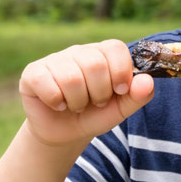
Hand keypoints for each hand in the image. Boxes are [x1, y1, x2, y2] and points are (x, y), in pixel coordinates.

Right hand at [18, 39, 153, 145]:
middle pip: (95, 64)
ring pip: (71, 77)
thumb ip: (138, 95)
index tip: (118, 92)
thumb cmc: (95, 115)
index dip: (120, 72)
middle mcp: (78, 51)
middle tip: (95, 102)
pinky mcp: (33, 73)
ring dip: (78, 101)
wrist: (65, 133)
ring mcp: (54, 60)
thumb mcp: (121, 109)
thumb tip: (147, 81)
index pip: (115, 48)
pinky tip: (58, 104)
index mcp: (102, 53)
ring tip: (77, 105)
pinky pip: (47, 83)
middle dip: (99, 93)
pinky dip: (57, 101)